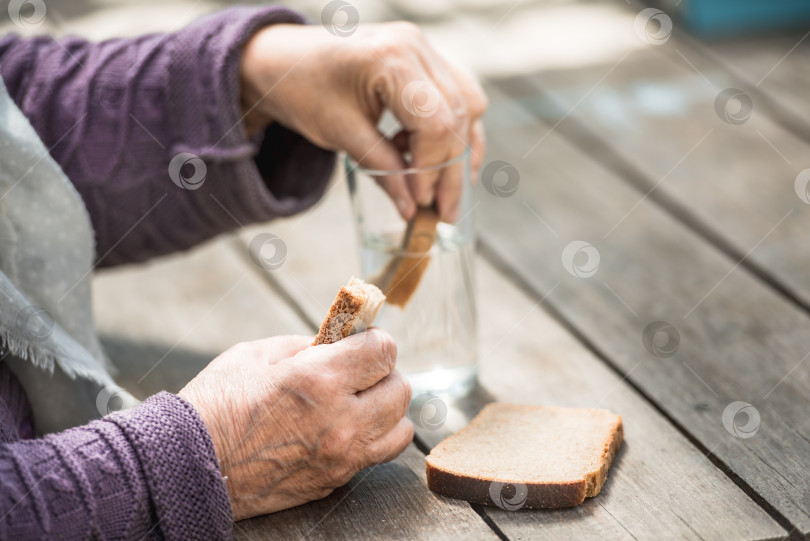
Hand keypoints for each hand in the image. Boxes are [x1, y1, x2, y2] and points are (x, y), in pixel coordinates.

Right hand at [178, 330, 412, 519]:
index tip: (363, 341)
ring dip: (386, 410)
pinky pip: (375, 456)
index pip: (384, 352)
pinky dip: (370, 438)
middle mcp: (340, 421)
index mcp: (320, 381)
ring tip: (361, 401)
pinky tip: (343, 428)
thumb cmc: (214, 405)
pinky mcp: (333, 481)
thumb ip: (305, 346)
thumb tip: (338, 342)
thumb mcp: (256, 355)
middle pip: (401, 390)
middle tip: (361, 370)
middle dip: (384, 373)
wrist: (187, 467)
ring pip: (401, 430)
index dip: (376, 340)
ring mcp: (340, 457)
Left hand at [239, 22, 487, 222]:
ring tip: (442, 189)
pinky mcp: (425, 58)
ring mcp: (423, 48)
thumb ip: (382, 170)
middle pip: (457, 115)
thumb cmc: (303, 89)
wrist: (285, 60)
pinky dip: (456, 131)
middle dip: (451, 170)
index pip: (434, 122)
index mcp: (390, 58)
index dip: (433, 168)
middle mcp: (414, 46)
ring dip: (460, 151)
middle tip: (443, 212)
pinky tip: (441, 161)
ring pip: (468, 105)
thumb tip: (412, 207)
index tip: (421, 201)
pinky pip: (460, 95)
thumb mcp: (339, 134)